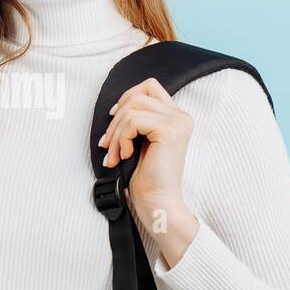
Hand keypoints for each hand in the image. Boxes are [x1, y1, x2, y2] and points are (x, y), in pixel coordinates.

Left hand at [98, 77, 199, 263]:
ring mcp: (178, 123)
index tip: (113, 117)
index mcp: (177, 117)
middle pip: (138, 95)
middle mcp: (181, 117)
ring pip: (132, 108)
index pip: (150, 86)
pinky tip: (125, 155)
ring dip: (116, 132)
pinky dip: (122, 138)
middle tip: (108, 144)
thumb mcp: (141, 142)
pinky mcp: (169, 131)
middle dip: (116, 119)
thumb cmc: (148, 178)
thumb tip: (116, 107)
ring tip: (114, 154)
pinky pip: (134, 121)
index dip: (127, 97)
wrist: (159, 203)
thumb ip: (138, 121)